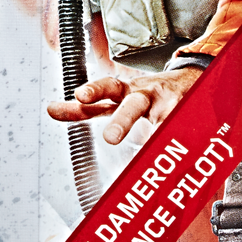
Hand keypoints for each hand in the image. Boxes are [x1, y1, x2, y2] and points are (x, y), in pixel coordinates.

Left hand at [47, 64, 204, 144]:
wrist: (192, 79)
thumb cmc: (146, 95)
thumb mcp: (116, 98)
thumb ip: (86, 108)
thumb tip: (50, 109)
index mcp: (125, 91)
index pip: (107, 88)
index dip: (93, 91)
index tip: (79, 95)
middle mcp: (146, 96)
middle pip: (132, 107)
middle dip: (121, 121)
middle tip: (110, 139)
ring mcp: (169, 106)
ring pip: (161, 123)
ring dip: (155, 140)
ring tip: (148, 158)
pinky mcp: (189, 116)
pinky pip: (184, 135)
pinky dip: (182, 147)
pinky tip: (182, 162)